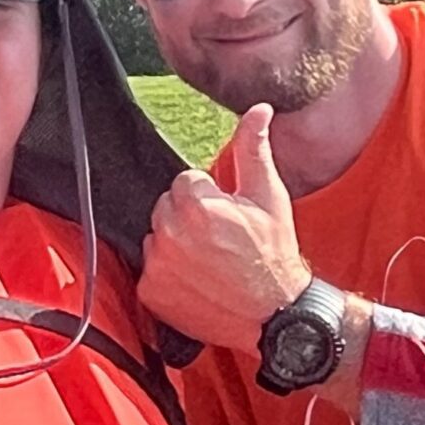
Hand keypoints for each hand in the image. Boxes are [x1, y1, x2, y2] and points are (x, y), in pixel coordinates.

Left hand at [139, 104, 311, 352]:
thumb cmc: (275, 254)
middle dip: (188, 217)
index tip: (227, 218)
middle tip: (219, 240)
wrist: (274, 314)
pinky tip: (195, 281)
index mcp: (197, 205)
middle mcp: (170, 233)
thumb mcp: (270, 197)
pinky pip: (149, 269)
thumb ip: (254, 150)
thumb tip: (258, 109)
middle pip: (166, 207)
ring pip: (155, 236)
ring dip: (175, 244)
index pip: (185, 181)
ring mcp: (158, 264)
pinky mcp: (151, 291)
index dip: (209, 197)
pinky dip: (167, 274)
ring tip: (208, 262)